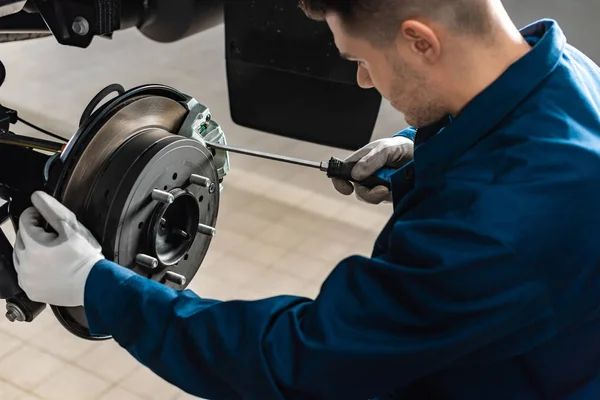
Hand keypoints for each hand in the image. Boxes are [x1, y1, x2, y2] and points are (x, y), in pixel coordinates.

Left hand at [13, 191, 103, 306]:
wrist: (94, 284)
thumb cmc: (86, 258)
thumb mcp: (72, 228)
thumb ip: (52, 210)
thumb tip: (36, 197)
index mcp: (34, 245)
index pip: (25, 220)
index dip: (36, 215)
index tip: (47, 218)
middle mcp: (25, 263)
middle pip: (20, 238)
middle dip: (33, 233)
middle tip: (53, 236)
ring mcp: (27, 279)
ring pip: (20, 256)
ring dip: (31, 250)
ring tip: (50, 251)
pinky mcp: (31, 290)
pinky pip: (24, 274)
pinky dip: (32, 268)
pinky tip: (48, 266)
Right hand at [332, 136, 412, 203]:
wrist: (422, 153)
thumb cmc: (400, 147)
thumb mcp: (386, 148)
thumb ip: (371, 159)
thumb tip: (356, 175)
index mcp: (360, 162)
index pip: (342, 173)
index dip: (340, 182)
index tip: (347, 188)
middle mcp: (367, 176)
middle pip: (359, 191)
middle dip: (368, 193)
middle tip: (382, 190)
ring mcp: (378, 186)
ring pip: (372, 198)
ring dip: (381, 195)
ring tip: (392, 187)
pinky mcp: (390, 194)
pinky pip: (386, 200)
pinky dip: (392, 195)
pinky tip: (400, 187)